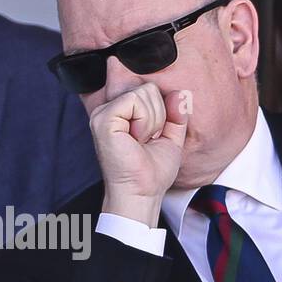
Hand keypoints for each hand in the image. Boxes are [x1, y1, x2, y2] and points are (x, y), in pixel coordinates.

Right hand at [89, 82, 187, 225]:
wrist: (143, 192)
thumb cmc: (152, 171)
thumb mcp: (171, 137)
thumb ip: (176, 114)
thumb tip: (179, 93)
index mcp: (122, 113)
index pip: (149, 90)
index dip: (161, 112)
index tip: (153, 137)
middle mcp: (109, 110)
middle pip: (148, 89)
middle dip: (158, 116)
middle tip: (146, 140)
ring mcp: (103, 113)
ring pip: (143, 93)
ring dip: (152, 122)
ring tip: (140, 141)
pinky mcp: (103, 119)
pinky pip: (135, 101)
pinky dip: (144, 121)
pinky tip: (135, 139)